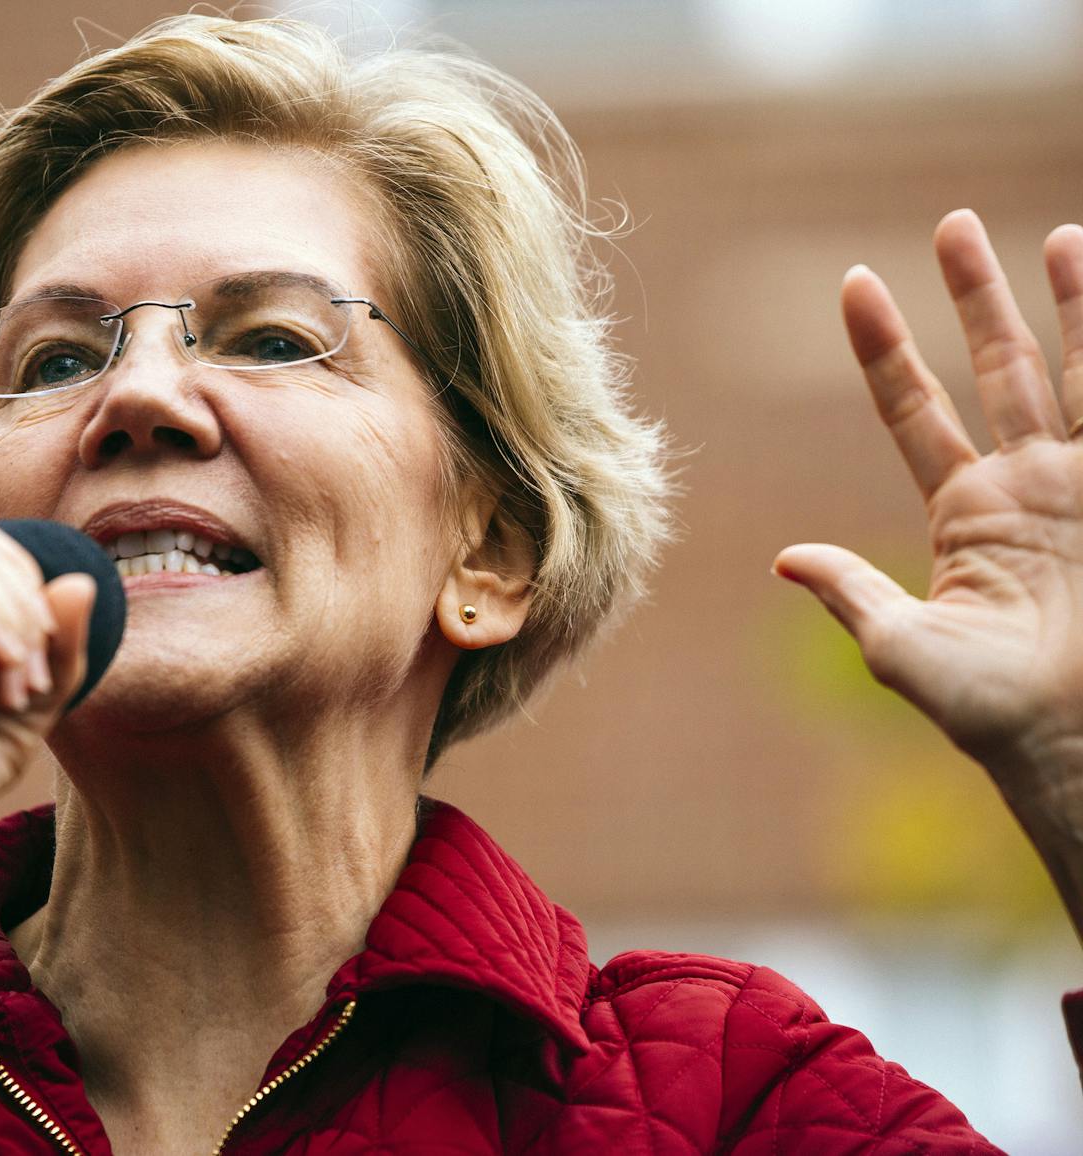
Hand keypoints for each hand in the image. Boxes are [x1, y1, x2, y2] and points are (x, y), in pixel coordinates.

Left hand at [774, 210, 1082, 930]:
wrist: (1075, 740)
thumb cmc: (989, 712)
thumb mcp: (902, 647)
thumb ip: (851, 593)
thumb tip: (782, 557)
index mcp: (962, 512)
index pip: (912, 408)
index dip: (885, 349)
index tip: (854, 284)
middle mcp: (1025, 486)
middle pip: (996, 368)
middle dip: (977, 297)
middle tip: (952, 223)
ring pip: (1076, 372)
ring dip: (1069, 305)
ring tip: (1059, 234)